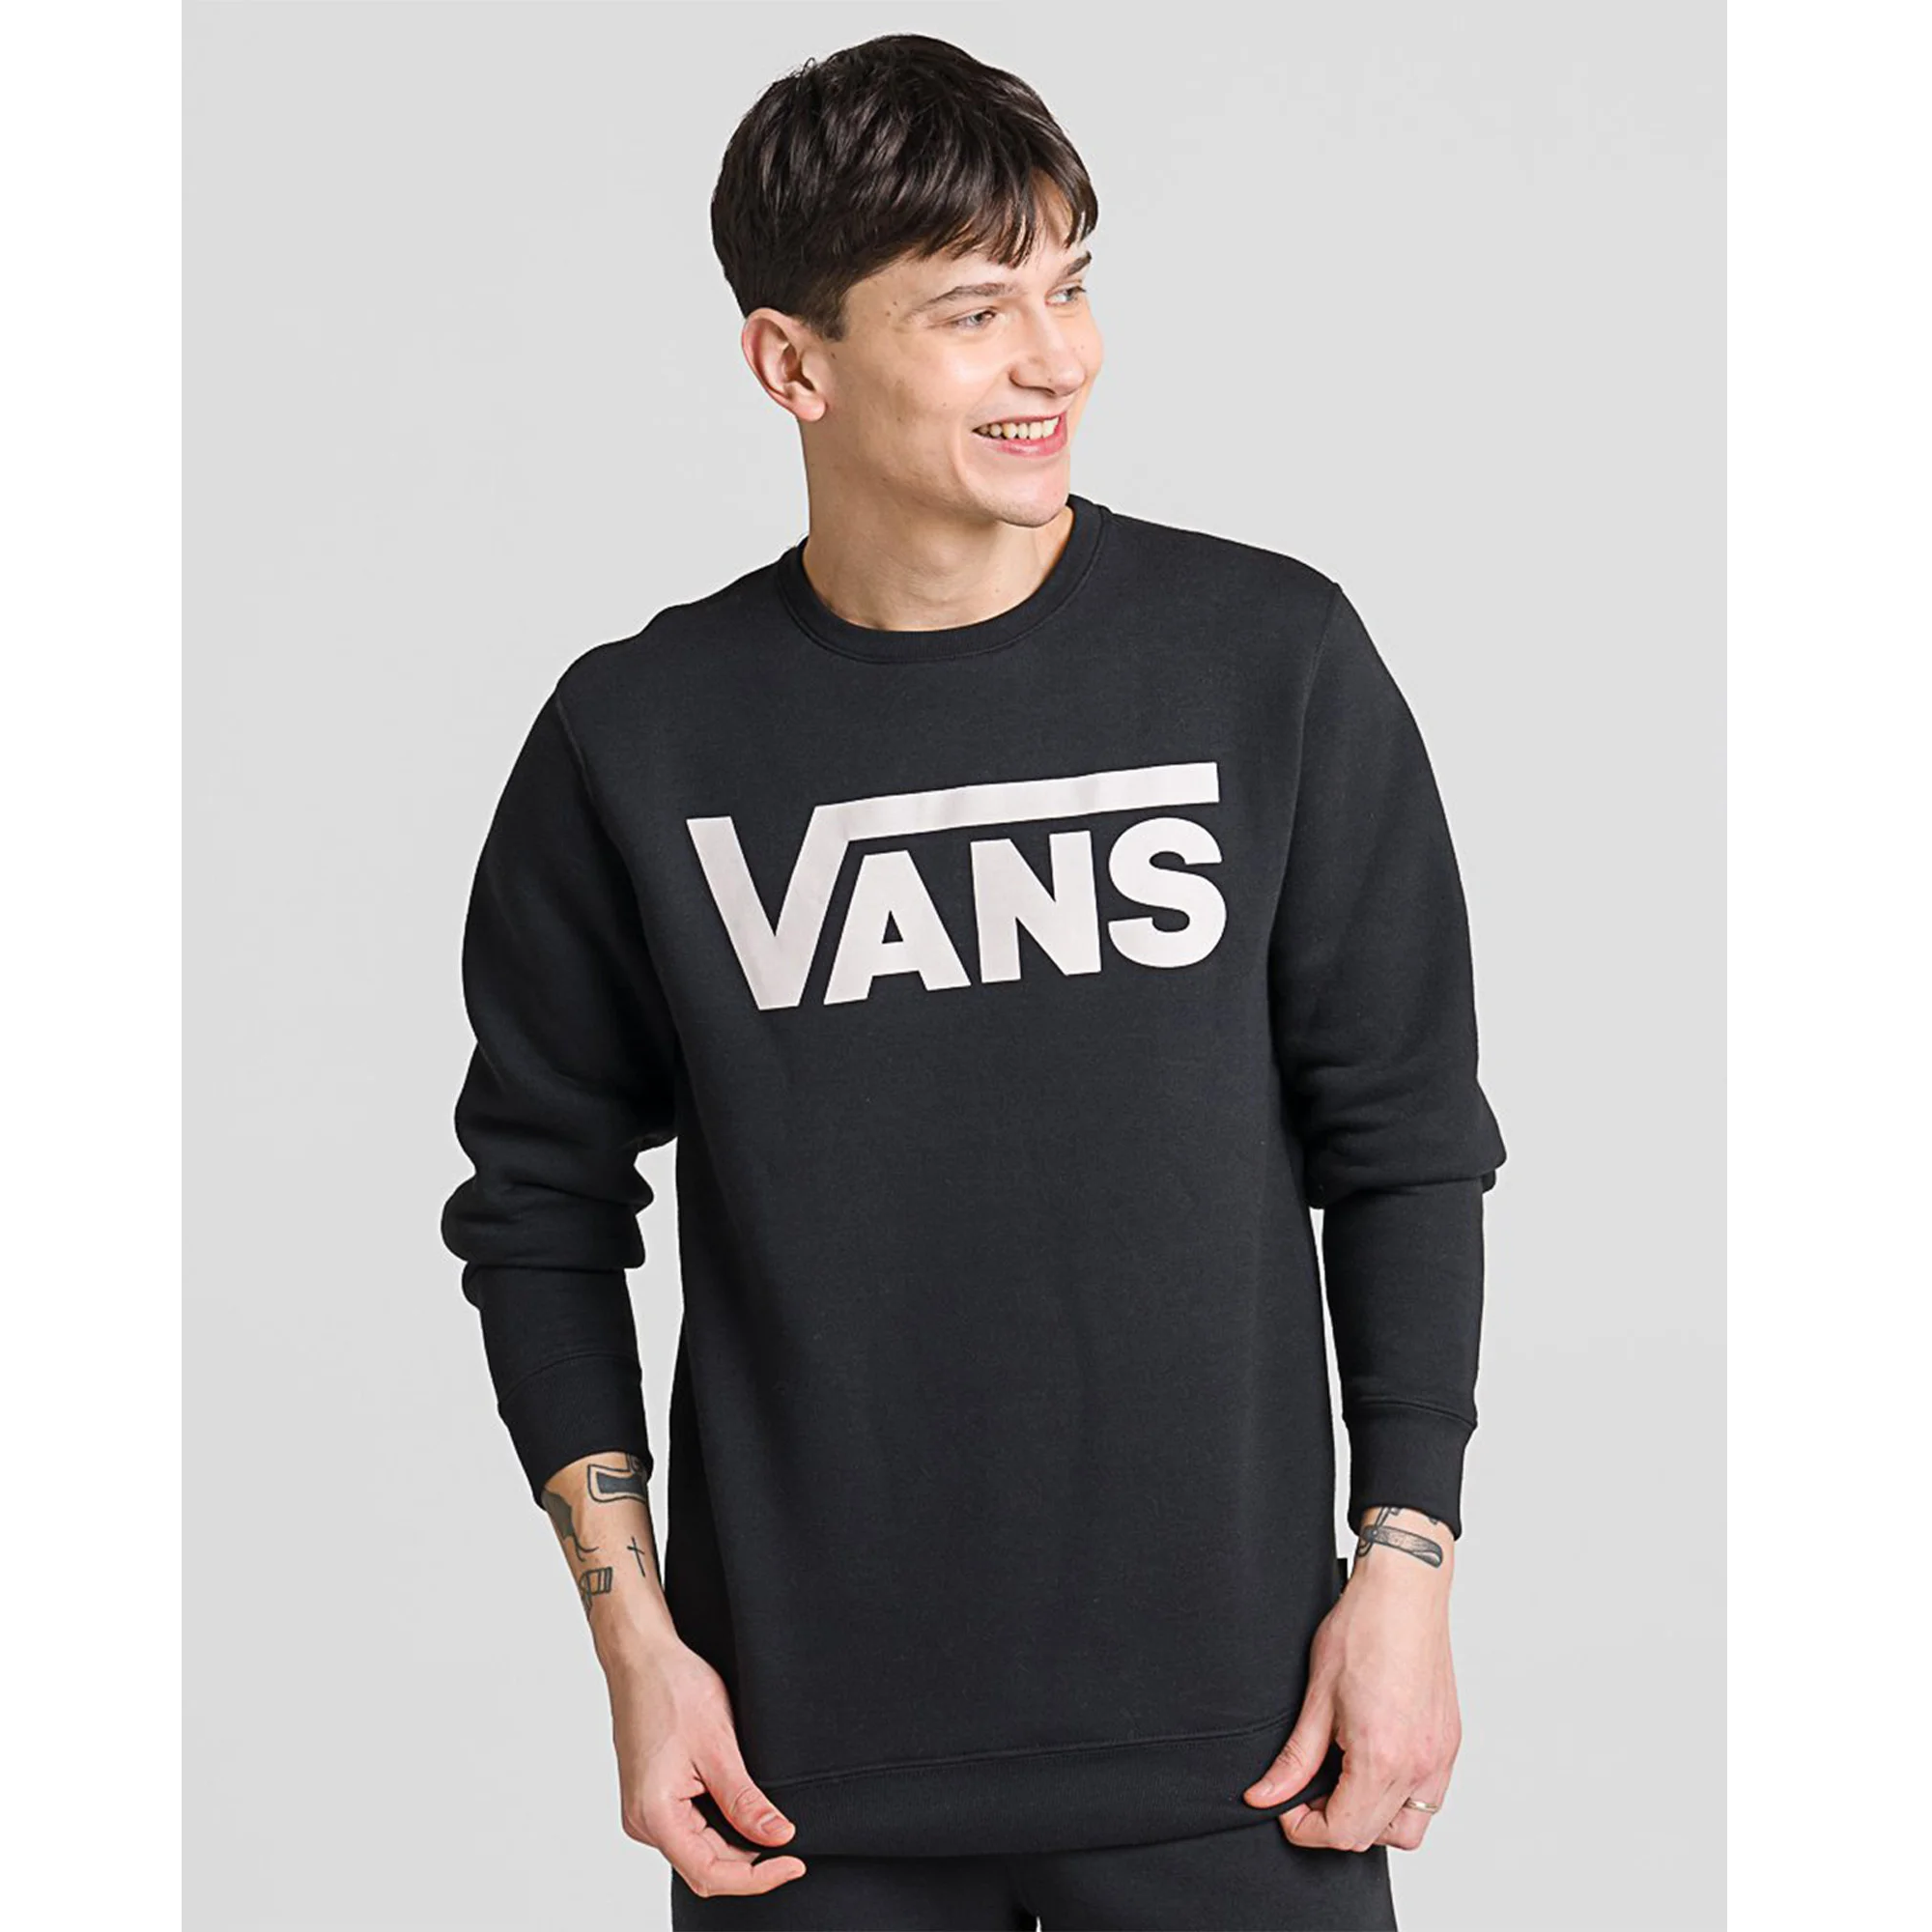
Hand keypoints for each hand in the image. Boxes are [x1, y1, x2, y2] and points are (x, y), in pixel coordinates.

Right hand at [601, 1628, 808, 1897]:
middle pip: (704, 1866)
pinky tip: (744, 1809)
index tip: (794, 1864)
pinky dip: (720, 1826)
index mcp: (654, 1814)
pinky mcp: (653, 1796)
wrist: (642, 1655)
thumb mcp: (719, 1745)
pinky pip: (690, 1828)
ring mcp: (646, 1809)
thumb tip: (778, 1836)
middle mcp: (643, 1821)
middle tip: (793, 1844)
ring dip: (736, 1844)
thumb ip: (745, 1799)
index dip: (756, 1879)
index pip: (709, 1873)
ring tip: (773, 1822)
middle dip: (750, 1862)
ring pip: (698, 1848)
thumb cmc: (671, 1688)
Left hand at [1242, 1506, 1460, 1851]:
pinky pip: (1429, 1798)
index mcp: (1382, 1758)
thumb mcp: (1316, 1697)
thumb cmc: (1363, 1631)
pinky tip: (1373, 1766)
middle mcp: (1420, 1767)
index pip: (1344, 1832)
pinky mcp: (1450, 1743)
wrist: (1405, 1591)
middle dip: (1333, 1825)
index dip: (1306, 1830)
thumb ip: (1294, 1758)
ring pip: (1409, 1828)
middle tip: (1306, 1794)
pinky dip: (1400, 1799)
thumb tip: (1265, 1796)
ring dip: (1372, 1820)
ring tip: (1342, 1781)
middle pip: (1374, 1836)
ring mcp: (1441, 1757)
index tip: (1286, 1809)